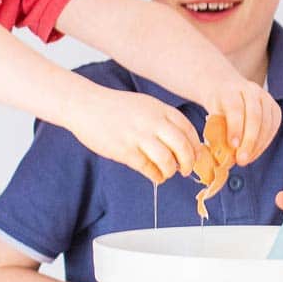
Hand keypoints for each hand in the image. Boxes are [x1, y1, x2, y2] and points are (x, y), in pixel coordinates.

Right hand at [63, 86, 200, 182]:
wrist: (86, 105)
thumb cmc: (115, 107)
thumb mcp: (145, 105)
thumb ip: (163, 119)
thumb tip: (182, 142)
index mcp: (160, 109)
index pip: (188, 129)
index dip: (195, 146)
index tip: (196, 155)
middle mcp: (153, 122)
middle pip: (182, 146)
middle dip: (189, 162)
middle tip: (186, 170)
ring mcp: (138, 136)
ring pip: (167, 160)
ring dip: (171, 171)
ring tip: (168, 173)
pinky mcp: (125, 151)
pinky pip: (148, 169)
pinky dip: (156, 176)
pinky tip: (156, 176)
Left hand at [203, 78, 280, 165]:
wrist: (227, 88)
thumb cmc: (218, 107)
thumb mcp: (211, 116)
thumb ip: (216, 134)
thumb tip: (222, 159)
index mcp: (230, 90)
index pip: (235, 108)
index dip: (235, 127)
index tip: (232, 146)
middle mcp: (250, 90)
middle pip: (254, 114)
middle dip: (250, 140)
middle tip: (242, 160)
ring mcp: (264, 97)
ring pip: (267, 121)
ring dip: (258, 144)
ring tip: (247, 159)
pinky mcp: (274, 107)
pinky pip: (274, 126)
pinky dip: (265, 142)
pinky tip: (254, 152)